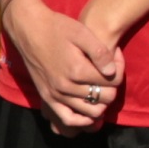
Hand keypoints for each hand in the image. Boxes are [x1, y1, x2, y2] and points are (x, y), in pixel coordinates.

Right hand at [2, 0, 120, 132]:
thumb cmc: (56, 28)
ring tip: (100, 87)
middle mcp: (66, 86)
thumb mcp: (81, 32)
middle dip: (113, 85)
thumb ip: (100, 52)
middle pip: (105, 97)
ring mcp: (56, 94)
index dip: (119, 68)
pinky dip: (83, 120)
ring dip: (102, 102)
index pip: (113, 81)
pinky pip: (69, 119)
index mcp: (77, 70)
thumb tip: (112, 72)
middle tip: (108, 71)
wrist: (28, 30)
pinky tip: (89, 113)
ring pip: (92, 111)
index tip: (115, 56)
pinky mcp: (47, 98)